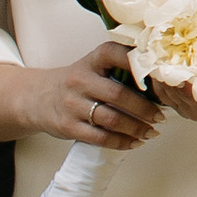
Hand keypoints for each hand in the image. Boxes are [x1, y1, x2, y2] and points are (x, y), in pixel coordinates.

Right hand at [0, 42, 161, 149]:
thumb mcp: (92, 67)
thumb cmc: (77, 82)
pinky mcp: (67, 126)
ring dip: (136, 128)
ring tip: (151, 132)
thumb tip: (161, 81)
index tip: (158, 75)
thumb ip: (119, 69)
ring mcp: (72, 104)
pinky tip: (134, 143)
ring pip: (111, 119)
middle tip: (161, 116)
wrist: (35, 97)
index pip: (114, 54)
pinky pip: (99, 138)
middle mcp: (80, 80)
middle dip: (145, 108)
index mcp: (91, 61)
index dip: (137, 62)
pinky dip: (121, 142)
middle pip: (118, 94)